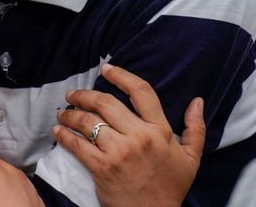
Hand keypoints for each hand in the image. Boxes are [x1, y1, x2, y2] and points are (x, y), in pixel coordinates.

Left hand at [52, 64, 204, 206]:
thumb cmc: (170, 187)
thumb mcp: (191, 159)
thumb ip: (195, 128)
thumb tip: (197, 101)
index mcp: (159, 131)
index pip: (141, 92)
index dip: (121, 76)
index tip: (106, 69)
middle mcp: (139, 137)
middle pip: (106, 102)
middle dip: (85, 94)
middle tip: (73, 94)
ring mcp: (119, 152)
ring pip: (88, 121)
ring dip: (70, 113)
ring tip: (63, 112)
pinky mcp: (102, 168)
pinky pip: (77, 145)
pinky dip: (64, 135)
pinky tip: (58, 130)